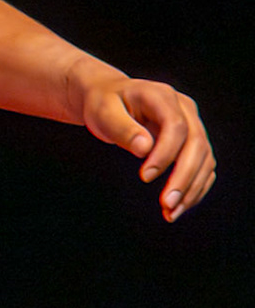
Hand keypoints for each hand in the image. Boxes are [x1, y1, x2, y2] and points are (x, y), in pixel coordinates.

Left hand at [78, 69, 215, 220]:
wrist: (108, 97)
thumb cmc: (103, 103)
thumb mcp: (103, 111)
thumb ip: (122, 128)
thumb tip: (145, 149)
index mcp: (161, 95)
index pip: (176, 126)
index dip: (165, 154)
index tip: (145, 176)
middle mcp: (183, 109)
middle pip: (197, 145)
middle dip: (184, 178)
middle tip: (166, 204)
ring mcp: (192, 125)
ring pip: (205, 160)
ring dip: (191, 189)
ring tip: (171, 212)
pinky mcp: (193, 142)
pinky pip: (203, 168)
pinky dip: (194, 188)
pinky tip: (178, 205)